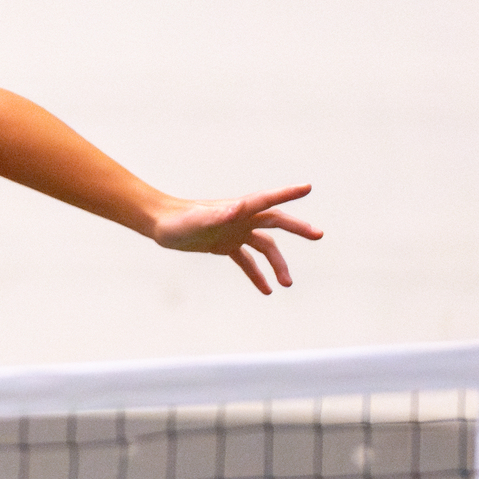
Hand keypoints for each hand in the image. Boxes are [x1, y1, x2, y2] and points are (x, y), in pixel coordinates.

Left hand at [150, 184, 321, 293]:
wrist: (160, 225)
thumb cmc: (178, 220)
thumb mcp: (198, 220)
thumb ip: (220, 215)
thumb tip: (238, 208)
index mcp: (239, 209)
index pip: (268, 200)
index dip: (288, 194)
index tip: (307, 188)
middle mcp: (241, 218)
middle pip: (276, 223)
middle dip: (298, 229)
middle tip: (318, 235)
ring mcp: (235, 232)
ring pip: (265, 248)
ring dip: (277, 265)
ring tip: (287, 285)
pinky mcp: (225, 245)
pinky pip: (246, 261)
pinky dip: (256, 274)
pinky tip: (266, 291)